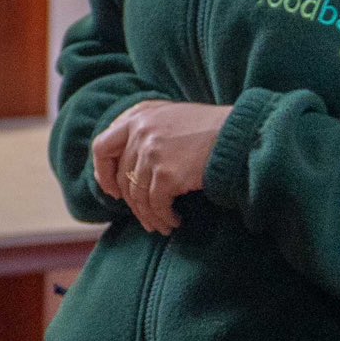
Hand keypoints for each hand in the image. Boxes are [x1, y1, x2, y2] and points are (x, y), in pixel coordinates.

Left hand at [91, 101, 231, 234]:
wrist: (238, 135)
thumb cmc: (209, 128)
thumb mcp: (171, 116)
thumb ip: (145, 130)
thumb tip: (120, 164)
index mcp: (138, 115)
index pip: (102, 146)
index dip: (103, 172)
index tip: (112, 190)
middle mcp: (140, 130)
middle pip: (121, 178)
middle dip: (132, 203)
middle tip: (145, 217)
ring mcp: (151, 152)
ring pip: (137, 196)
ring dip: (149, 216)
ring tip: (161, 225)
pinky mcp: (166, 174)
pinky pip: (156, 205)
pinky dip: (164, 218)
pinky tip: (175, 221)